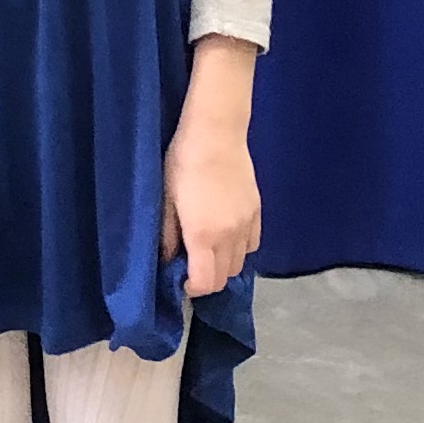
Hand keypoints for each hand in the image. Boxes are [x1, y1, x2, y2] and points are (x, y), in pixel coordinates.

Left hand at [160, 124, 260, 297]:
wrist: (215, 134)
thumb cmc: (182, 163)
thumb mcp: (166, 200)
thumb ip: (168, 235)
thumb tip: (169, 259)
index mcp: (203, 236)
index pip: (205, 283)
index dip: (192, 288)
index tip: (181, 279)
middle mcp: (229, 236)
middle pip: (224, 277)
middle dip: (207, 279)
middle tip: (191, 264)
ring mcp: (247, 224)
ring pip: (240, 263)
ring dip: (223, 264)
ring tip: (208, 250)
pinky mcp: (257, 212)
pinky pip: (253, 244)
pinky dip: (240, 249)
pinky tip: (226, 236)